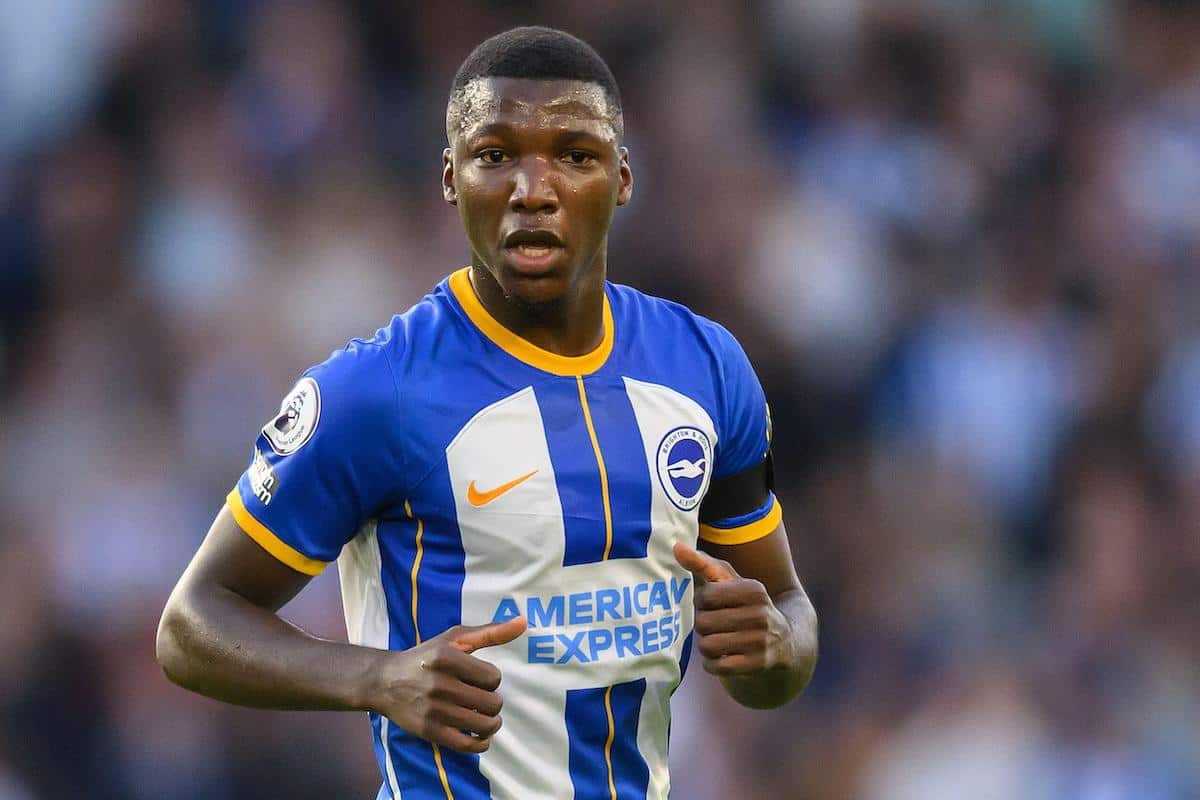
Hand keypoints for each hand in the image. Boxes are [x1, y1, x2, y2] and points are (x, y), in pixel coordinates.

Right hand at [367, 616, 526, 753]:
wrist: (385, 681)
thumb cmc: (426, 656)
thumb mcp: (455, 638)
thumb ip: (491, 632)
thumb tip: (523, 622)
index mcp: (446, 657)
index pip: (493, 677)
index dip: (492, 679)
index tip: (480, 679)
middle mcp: (439, 683)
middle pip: (491, 703)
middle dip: (492, 702)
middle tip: (482, 699)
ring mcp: (433, 709)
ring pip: (483, 725)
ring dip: (491, 723)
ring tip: (485, 717)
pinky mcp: (429, 731)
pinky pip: (467, 745)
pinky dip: (481, 743)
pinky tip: (480, 735)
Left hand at [673, 543, 794, 676]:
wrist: (785, 641)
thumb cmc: (746, 605)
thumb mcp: (730, 582)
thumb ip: (702, 563)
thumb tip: (676, 547)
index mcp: (754, 589)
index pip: (704, 596)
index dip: (701, 602)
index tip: (711, 604)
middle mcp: (760, 614)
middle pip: (703, 622)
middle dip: (703, 625)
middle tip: (714, 625)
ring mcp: (760, 641)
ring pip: (707, 646)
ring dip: (706, 646)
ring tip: (717, 641)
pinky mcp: (757, 664)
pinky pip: (717, 667)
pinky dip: (712, 665)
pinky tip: (721, 657)